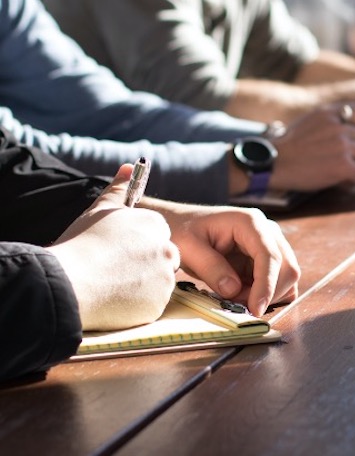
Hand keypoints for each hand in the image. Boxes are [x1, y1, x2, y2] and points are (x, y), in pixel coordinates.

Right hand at [50, 164, 179, 330]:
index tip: (119, 251)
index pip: (157, 234)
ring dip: (141, 285)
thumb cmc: (82, 243)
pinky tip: (114, 300)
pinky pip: (151, 305)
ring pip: (158, 282)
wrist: (70, 282)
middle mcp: (167, 250)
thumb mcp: (100, 210)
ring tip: (111, 284)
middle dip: (145, 264)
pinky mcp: (158, 305)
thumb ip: (119, 189)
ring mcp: (165, 279)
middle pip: (163, 258)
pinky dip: (137, 305)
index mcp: (156, 225)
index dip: (137, 244)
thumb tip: (129, 167)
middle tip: (115, 270)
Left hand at [143, 202, 299, 316]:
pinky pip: (278, 281)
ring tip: (236, 297)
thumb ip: (211, 268)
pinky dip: (267, 294)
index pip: (270, 255)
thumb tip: (234, 290)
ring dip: (267, 295)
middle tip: (238, 305)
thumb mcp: (188, 248)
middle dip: (268, 293)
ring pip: (287, 277)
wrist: (181, 225)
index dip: (266, 285)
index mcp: (249, 222)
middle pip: (287, 267)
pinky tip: (244, 295)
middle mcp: (267, 231)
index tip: (255, 309)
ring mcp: (269, 244)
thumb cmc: (183, 231)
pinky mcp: (266, 258)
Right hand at [269, 103, 354, 190]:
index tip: (351, 138)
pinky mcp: (342, 165)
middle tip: (347, 161)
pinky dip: (354, 180)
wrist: (273, 163)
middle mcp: (338, 126)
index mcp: (329, 112)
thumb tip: (351, 129)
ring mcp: (342, 145)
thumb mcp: (308, 121)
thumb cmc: (288, 147)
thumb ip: (329, 120)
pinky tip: (340, 180)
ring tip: (343, 171)